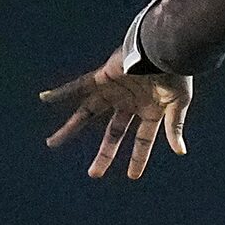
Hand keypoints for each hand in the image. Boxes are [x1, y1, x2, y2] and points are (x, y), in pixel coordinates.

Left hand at [39, 51, 192, 180]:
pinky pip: (77, 85)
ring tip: (53, 143)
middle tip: (94, 174)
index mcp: (149, 110)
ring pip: (87, 113)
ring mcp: (114, 91)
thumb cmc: (176, 74)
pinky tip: (44, 98)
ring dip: (70, 128)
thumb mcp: (177, 103)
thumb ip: (174, 126)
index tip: (132, 176)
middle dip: (104, 154)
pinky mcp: (102, 77)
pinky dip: (61, 91)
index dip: (137, 158)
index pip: (142, 140)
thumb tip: (180, 151)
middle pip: (112, 133)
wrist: (164, 48)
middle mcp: (129, 102)